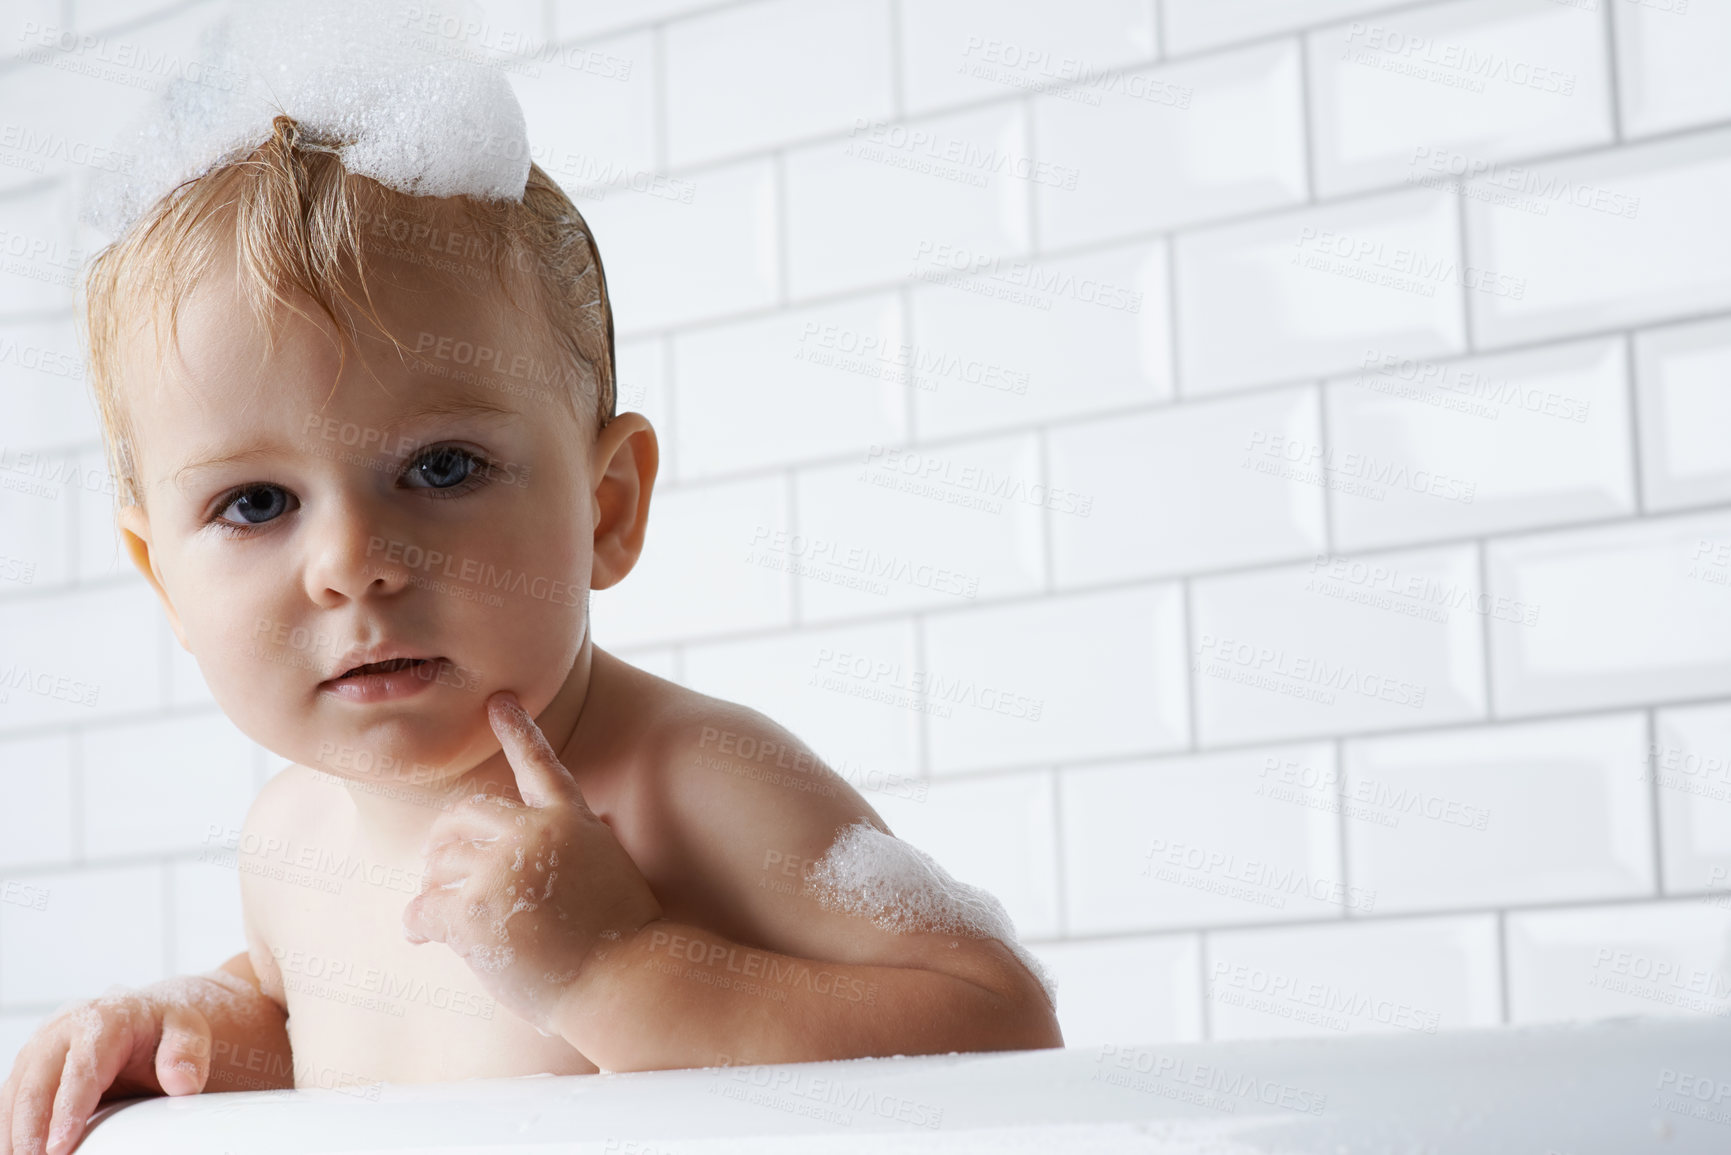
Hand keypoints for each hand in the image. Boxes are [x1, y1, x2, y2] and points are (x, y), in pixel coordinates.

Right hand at [1, 991, 210, 1154]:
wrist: (149, 1016)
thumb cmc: (166, 1028)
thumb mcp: (189, 1031)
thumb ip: (188, 1054)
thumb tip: (181, 1084)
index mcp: (105, 1018)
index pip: (82, 1069)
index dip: (68, 1110)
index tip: (59, 1148)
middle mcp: (64, 1028)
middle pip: (37, 1083)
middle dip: (30, 1130)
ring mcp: (42, 1045)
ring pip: (16, 1091)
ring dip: (14, 1132)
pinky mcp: (31, 1064)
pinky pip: (12, 1097)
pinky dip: (11, 1127)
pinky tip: (18, 1150)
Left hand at [402, 691, 664, 1032]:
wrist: (628, 982)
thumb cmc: (623, 941)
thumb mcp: (610, 870)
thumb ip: (579, 840)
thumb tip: (570, 821)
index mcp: (572, 821)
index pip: (540, 765)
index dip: (519, 731)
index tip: (499, 701)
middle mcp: (536, 834)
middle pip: (464, 816)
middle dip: (443, 842)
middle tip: (437, 871)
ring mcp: (504, 870)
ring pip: (441, 866)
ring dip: (433, 891)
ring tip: (438, 918)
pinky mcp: (477, 912)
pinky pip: (426, 908)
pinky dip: (418, 924)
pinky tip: (423, 937)